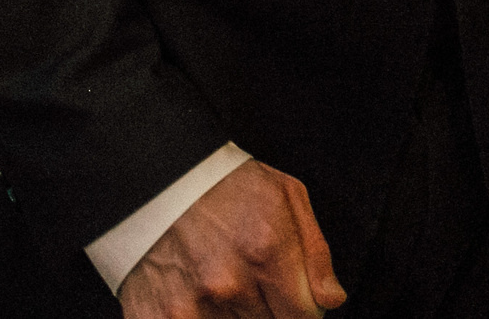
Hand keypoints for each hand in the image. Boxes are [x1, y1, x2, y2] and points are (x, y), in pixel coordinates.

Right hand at [118, 159, 343, 317]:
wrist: (157, 183)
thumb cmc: (227, 187)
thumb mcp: (287, 197)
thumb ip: (316, 254)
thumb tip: (331, 300)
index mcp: (266, 252)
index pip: (304, 317)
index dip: (303, 309)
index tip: (294, 299)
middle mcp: (229, 284)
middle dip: (271, 311)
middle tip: (255, 284)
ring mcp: (190, 307)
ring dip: (236, 317)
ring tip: (227, 287)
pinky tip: (200, 300)